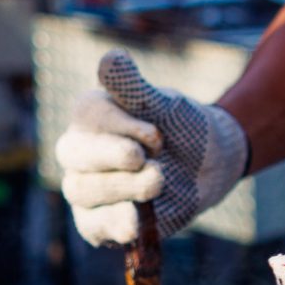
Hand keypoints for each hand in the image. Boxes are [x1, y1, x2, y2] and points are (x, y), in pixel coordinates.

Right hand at [54, 49, 247, 246]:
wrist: (209, 164)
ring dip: (121, 188)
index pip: (88, 116)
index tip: (155, 134)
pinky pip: (93, 226)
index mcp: (90, 115)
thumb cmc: (181, 127)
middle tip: (146, 160)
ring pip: (82, 190)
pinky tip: (134, 225)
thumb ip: (136, 87)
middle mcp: (79, 151)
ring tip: (159, 181)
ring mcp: (86, 187)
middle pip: (75, 153)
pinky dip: (112, 224)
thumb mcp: (165, 105)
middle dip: (111, 156)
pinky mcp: (99, 221)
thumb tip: (110, 58)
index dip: (120, 125)